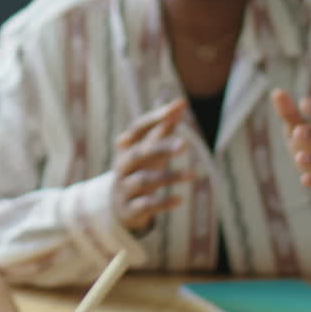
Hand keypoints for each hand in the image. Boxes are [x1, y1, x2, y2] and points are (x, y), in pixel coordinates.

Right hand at [111, 99, 192, 232]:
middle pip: (139, 153)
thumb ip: (164, 128)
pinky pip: (146, 205)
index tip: (178, 107)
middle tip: (184, 145)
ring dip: (167, 176)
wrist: (118, 208)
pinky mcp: (130, 209)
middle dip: (160, 148)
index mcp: (127, 147)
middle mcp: (123, 165)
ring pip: (143, 180)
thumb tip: (181, 103)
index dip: (156, 118)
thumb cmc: (139, 170)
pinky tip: (180, 200)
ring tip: (191, 175)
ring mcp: (124, 187)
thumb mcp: (148, 150)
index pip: (139, 128)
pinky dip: (163, 203)